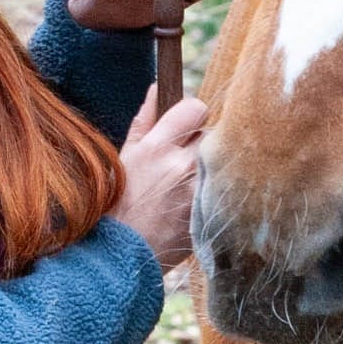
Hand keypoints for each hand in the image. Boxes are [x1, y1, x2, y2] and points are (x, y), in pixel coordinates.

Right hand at [110, 85, 206, 269]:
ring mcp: (199, 191)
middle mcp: (182, 165)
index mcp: (157, 147)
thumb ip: (145, 121)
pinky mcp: (210, 212)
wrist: (122, 255)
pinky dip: (216, 189)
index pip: (196, 108)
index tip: (187, 126)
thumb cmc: (118, 204)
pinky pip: (223, 187)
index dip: (193, 114)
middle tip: (187, 158)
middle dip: (202, 142)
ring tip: (190, 182)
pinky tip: (197, 201)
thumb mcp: (125, 158)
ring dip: (211, 166)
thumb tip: (157, 88)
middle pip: (213, 133)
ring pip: (221, 160)